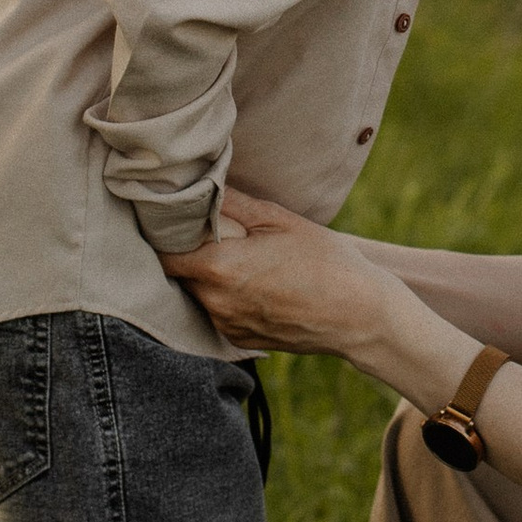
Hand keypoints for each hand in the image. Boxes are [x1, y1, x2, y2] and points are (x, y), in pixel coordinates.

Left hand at [161, 187, 389, 358]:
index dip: (164, 232)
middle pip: (179, 272)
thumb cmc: (324, 261)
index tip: (175, 217)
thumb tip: (200, 181)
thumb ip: (232, 202)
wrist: (358, 316)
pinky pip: (218, 311)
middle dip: (189, 251)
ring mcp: (227, 325)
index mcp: (219, 268)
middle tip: (213, 230)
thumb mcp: (279, 219)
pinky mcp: (240, 340)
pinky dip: (226, 295)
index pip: (162, 252)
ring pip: (199, 292)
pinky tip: (257, 281)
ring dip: (208, 274)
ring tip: (242, 255)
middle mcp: (215, 302)